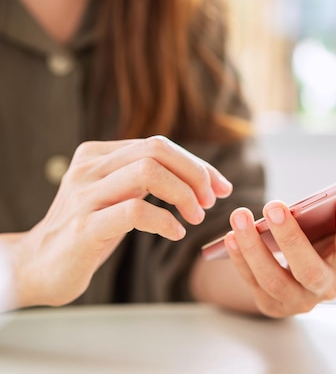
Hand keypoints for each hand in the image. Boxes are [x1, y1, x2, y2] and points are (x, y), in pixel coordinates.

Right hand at [14, 136, 231, 307]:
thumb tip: (205, 178)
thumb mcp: (118, 196)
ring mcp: (84, 196)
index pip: (159, 145)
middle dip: (194, 173)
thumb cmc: (90, 231)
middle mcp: (89, 168)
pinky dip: (164, 220)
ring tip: (195, 216)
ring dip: (184, 194)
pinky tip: (175, 233)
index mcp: (98, 155)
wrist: (37, 266)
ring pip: (147, 172)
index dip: (197, 164)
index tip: (221, 187)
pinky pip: (135, 211)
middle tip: (209, 201)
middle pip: (156, 149)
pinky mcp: (83, 227)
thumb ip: (148, 180)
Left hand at [223, 200, 335, 317]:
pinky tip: (230, 235)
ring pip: (275, 279)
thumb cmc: (324, 245)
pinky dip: (240, 260)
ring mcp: (298, 300)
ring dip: (255, 247)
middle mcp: (327, 287)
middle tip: (275, 205)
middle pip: (310, 269)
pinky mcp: (271, 304)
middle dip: (292, 238)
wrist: (297, 276)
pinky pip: (252, 283)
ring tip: (240, 216)